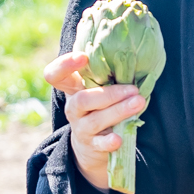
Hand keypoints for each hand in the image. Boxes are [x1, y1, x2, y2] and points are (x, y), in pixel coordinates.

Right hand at [42, 51, 147, 193]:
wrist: (92, 146)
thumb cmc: (100, 108)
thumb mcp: (97, 90)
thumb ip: (105, 74)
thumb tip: (130, 47)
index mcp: (73, 90)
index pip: (55, 75)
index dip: (64, 65)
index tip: (83, 56)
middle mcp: (73, 108)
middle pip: (82, 99)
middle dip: (109, 94)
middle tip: (134, 89)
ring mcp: (81, 128)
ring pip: (95, 120)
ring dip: (118, 111)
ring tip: (138, 103)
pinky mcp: (91, 146)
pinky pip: (99, 144)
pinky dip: (108, 141)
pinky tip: (118, 139)